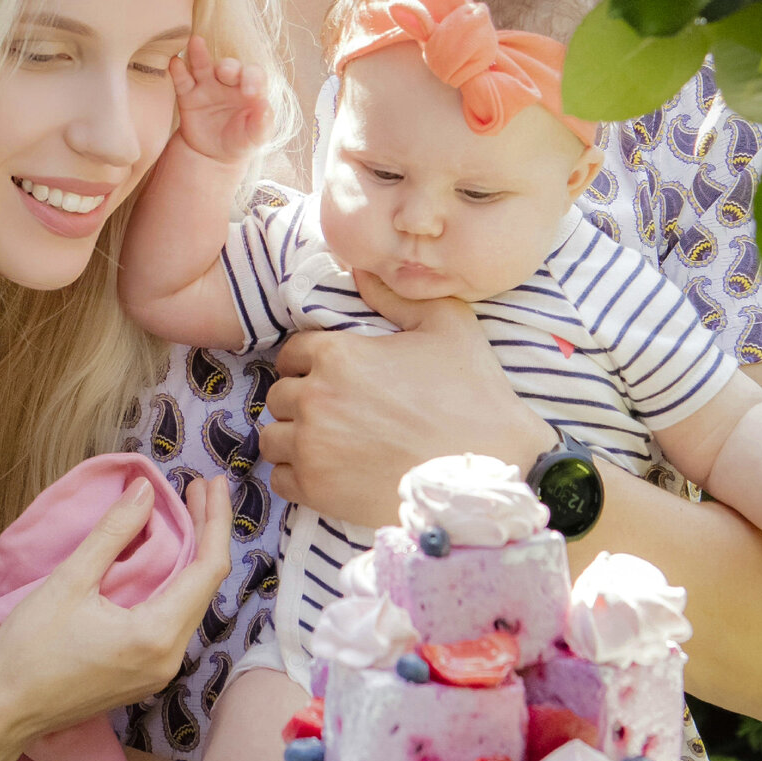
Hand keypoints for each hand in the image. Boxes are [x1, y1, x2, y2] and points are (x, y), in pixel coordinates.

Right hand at [0, 475, 230, 738]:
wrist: (3, 713)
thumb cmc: (29, 650)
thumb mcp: (69, 581)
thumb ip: (112, 533)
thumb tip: (145, 490)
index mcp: (157, 635)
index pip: (208, 568)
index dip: (216, 520)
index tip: (213, 482)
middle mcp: (171, 657)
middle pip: (206, 584)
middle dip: (208, 532)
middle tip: (201, 487)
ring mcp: (161, 670)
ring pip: (193, 602)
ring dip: (193, 556)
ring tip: (189, 513)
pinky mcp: (147, 673)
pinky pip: (176, 619)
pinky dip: (177, 582)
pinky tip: (170, 556)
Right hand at [171, 34, 271, 163]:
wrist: (214, 155)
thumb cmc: (241, 141)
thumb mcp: (256, 138)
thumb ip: (263, 124)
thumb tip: (266, 107)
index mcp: (250, 90)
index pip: (254, 75)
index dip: (253, 79)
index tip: (251, 94)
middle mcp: (229, 83)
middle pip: (229, 67)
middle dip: (228, 67)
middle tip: (226, 73)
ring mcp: (207, 86)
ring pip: (203, 65)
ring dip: (200, 54)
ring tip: (196, 43)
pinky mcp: (188, 95)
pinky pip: (182, 80)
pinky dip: (177, 70)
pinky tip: (175, 63)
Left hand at [259, 270, 552, 526]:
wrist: (489, 467)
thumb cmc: (472, 394)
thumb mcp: (447, 324)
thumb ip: (396, 295)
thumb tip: (359, 270)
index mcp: (337, 355)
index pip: (292, 353)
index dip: (309, 362)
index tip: (329, 376)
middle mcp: (315, 399)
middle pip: (279, 395)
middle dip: (301, 400)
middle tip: (333, 412)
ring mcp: (312, 447)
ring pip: (272, 438)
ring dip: (292, 438)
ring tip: (324, 443)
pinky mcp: (318, 490)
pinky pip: (281, 480)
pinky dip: (297, 476)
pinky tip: (326, 473)